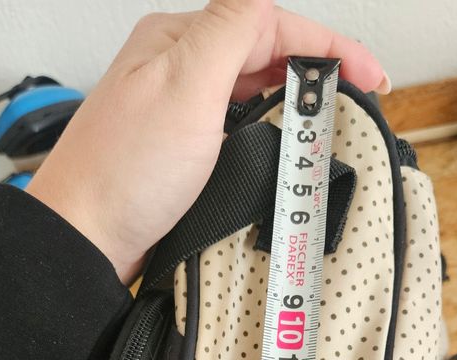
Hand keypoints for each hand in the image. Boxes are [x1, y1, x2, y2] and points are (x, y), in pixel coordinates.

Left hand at [26, 0, 387, 284]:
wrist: (84, 240)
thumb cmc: (124, 174)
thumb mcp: (185, 87)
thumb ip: (231, 33)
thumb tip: (268, 6)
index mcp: (178, 40)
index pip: (268, 23)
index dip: (328, 45)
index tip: (372, 75)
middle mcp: (175, 68)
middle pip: (262, 51)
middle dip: (315, 68)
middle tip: (358, 98)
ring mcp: (176, 111)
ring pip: (250, 88)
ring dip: (293, 97)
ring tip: (329, 120)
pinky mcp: (178, 152)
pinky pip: (234, 126)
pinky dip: (266, 129)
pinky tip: (279, 146)